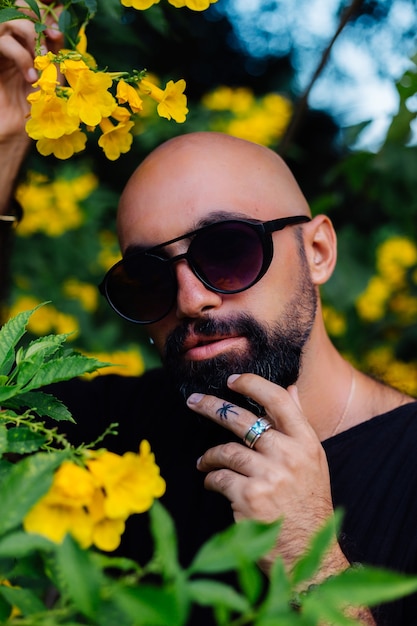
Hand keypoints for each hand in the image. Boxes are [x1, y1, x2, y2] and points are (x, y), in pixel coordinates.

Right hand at [0, 2, 62, 142]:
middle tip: (50, 41)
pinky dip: (21, 56)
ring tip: (41, 63)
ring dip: (31, 39)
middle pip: (18, 8)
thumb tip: (57, 29)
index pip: (33, 14)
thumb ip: (55, 53)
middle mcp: (11, 42)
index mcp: (27, 43)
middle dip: (37, 21)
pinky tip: (30, 76)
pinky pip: (3, 42)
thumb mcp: (52, 77)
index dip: (45, 16)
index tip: (57, 33)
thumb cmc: (37, 108)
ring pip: (10, 22)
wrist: (18, 131)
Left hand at [187, 373, 347, 576]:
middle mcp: (290, 456)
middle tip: (194, 401)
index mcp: (307, 443)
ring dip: (209, 455)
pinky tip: (212, 483)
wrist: (309, 556)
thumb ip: (298, 425)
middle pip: (243, 419)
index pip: (279, 400)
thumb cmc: (308, 506)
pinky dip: (211, 479)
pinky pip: (219, 477)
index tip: (232, 380)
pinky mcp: (249, 498)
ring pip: (226, 450)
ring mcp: (269, 476)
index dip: (253, 385)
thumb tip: (290, 388)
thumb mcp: (313, 463)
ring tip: (203, 461)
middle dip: (214, 407)